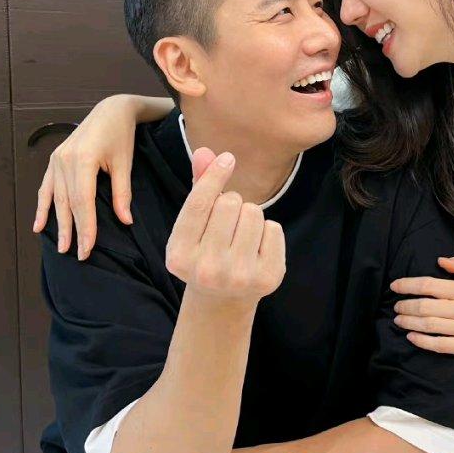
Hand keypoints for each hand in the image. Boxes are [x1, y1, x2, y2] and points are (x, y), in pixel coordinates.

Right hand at [33, 94, 140, 259]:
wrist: (110, 110)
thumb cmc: (121, 135)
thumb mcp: (124, 164)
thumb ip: (122, 193)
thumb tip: (125, 221)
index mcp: (83, 160)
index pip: (83, 202)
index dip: (85, 227)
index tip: (88, 249)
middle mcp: (65, 160)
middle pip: (67, 203)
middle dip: (72, 230)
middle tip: (77, 255)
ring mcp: (56, 159)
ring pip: (55, 198)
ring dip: (57, 224)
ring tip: (60, 246)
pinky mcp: (54, 159)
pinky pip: (46, 187)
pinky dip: (43, 206)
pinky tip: (38, 225)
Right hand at [165, 148, 285, 304]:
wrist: (223, 300)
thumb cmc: (205, 251)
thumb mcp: (193, 226)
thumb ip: (198, 188)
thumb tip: (205, 152)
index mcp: (179, 254)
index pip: (199, 204)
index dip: (214, 175)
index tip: (228, 158)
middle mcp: (206, 269)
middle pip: (230, 202)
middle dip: (231, 203)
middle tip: (226, 225)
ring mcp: (238, 276)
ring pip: (254, 212)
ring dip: (250, 217)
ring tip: (240, 237)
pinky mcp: (267, 278)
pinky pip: (274, 228)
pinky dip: (267, 232)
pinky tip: (255, 249)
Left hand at [390, 254, 453, 363]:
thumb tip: (440, 260)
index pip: (431, 285)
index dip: (409, 285)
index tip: (395, 286)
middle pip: (427, 307)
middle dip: (406, 306)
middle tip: (396, 306)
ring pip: (431, 326)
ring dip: (410, 322)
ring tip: (399, 320)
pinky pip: (440, 345)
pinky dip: (422, 341)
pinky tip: (411, 336)